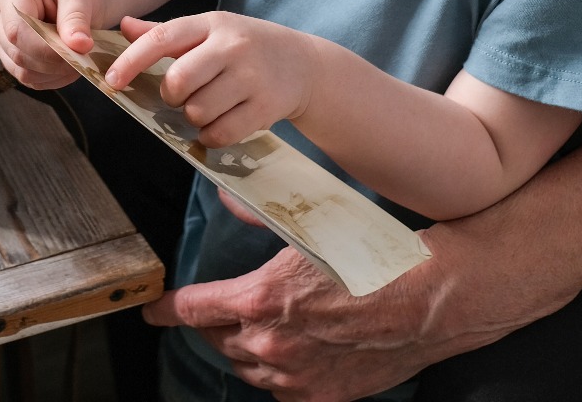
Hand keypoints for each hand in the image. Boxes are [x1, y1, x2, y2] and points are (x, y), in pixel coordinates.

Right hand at [0, 0, 110, 87]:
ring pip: (23, 71)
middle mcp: (0, 16)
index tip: (78, 51)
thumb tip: (78, 46)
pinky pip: (31, 79)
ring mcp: (3, 39)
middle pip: (18, 54)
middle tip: (85, 54)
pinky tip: (72, 64)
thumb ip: (76, 16)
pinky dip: (54, 78)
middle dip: (54, 61)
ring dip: (56, 72)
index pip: (17, 31)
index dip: (46, 49)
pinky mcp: (14, 56)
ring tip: (80, 56)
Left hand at [105, 12, 316, 146]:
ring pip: (197, 111)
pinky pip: (220, 133)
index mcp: (212, 23)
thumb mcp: (210, 29)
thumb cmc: (245, 46)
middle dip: (172, 95)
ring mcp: (251, 77)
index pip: (163, 38)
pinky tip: (220, 123)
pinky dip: (211, 136)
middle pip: (178, 81)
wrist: (302, 63)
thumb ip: (166, 32)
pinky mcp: (264, 107)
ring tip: (209, 106)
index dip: (132, 60)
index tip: (111, 81)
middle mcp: (232, 46)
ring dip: (194, 117)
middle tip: (183, 94)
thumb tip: (124, 25)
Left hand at [143, 228, 483, 401]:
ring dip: (242, 345)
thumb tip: (230, 199)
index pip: (196, 309)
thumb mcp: (312, 226)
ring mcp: (297, 378)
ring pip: (247, 365)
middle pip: (219, 339)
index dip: (169, 309)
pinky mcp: (323, 398)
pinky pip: (281, 388)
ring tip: (253, 325)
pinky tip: (287, 350)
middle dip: (211, 322)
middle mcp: (273, 346)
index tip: (152, 310)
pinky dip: (275, 370)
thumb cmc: (374, 256)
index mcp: (262, 300)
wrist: (429, 299)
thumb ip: (262, 217)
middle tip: (212, 307)